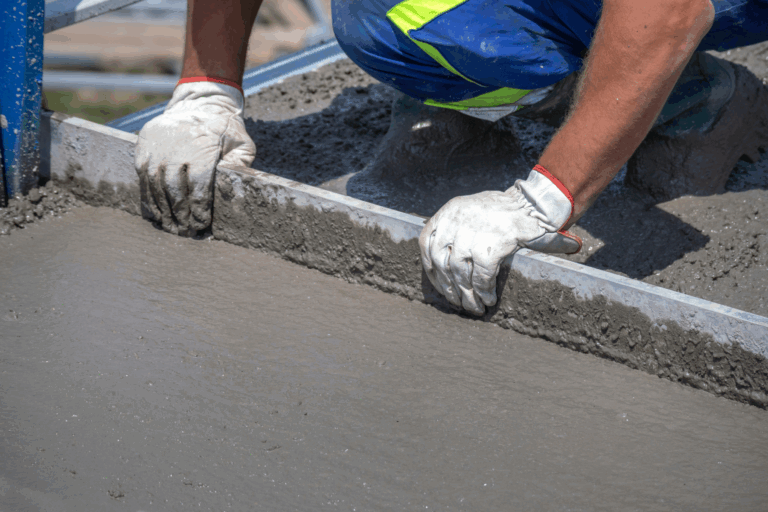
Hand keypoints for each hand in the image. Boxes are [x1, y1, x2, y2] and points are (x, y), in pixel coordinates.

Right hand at [135, 81, 255, 235]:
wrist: (199, 102)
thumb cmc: (224, 129)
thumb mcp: (241, 143)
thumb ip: (241, 165)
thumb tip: (237, 189)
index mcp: (201, 149)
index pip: (198, 187)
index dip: (199, 209)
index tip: (201, 224)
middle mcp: (176, 149)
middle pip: (174, 190)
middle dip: (180, 214)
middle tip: (185, 232)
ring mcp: (157, 147)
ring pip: (155, 185)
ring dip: (163, 209)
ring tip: (170, 227)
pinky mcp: (143, 146)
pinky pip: (142, 176)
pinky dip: (148, 196)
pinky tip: (156, 212)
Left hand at [419, 168, 581, 314]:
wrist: (534, 203)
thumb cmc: (504, 211)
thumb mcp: (471, 211)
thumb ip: (455, 229)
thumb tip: (443, 265)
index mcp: (450, 211)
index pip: (426, 242)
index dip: (429, 267)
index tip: (438, 283)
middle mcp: (457, 219)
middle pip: (442, 261)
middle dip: (449, 287)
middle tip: (458, 302)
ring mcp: (474, 232)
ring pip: (460, 272)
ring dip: (467, 294)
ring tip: (474, 306)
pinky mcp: (492, 244)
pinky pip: (481, 275)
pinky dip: (484, 290)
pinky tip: (489, 299)